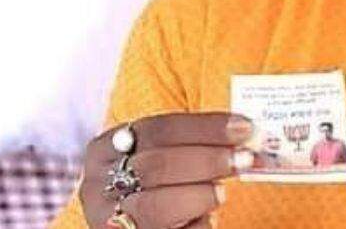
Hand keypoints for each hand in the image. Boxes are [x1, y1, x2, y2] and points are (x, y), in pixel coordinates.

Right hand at [80, 113, 255, 228]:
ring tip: (223, 193)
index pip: (158, 128)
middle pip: (157, 165)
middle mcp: (99, 184)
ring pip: (157, 207)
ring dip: (200, 196)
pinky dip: (196, 226)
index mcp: (105, 149)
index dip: (205, 127)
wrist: (135, 223)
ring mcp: (108, 220)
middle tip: (245, 158)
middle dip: (207, 160)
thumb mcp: (158, 158)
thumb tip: (246, 134)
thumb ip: (191, 145)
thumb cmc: (154, 185)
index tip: (244, 128)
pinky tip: (208, 219)